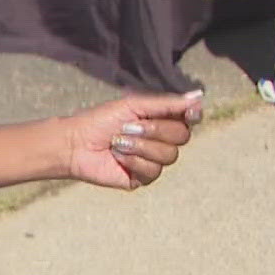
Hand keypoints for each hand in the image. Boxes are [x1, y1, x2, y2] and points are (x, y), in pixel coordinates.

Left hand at [62, 91, 203, 189]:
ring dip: (141, 146)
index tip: (190, 113)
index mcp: (160, 119)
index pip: (189, 119)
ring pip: (169, 156)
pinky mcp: (142, 178)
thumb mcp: (133, 106)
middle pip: (183, 137)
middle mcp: (161, 140)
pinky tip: (118, 157)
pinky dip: (134, 161)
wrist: (76, 143)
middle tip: (130, 126)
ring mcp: (152, 160)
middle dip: (156, 130)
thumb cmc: (100, 121)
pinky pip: (153, 171)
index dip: (192, 116)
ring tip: (119, 141)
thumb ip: (166, 104)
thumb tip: (199, 96)